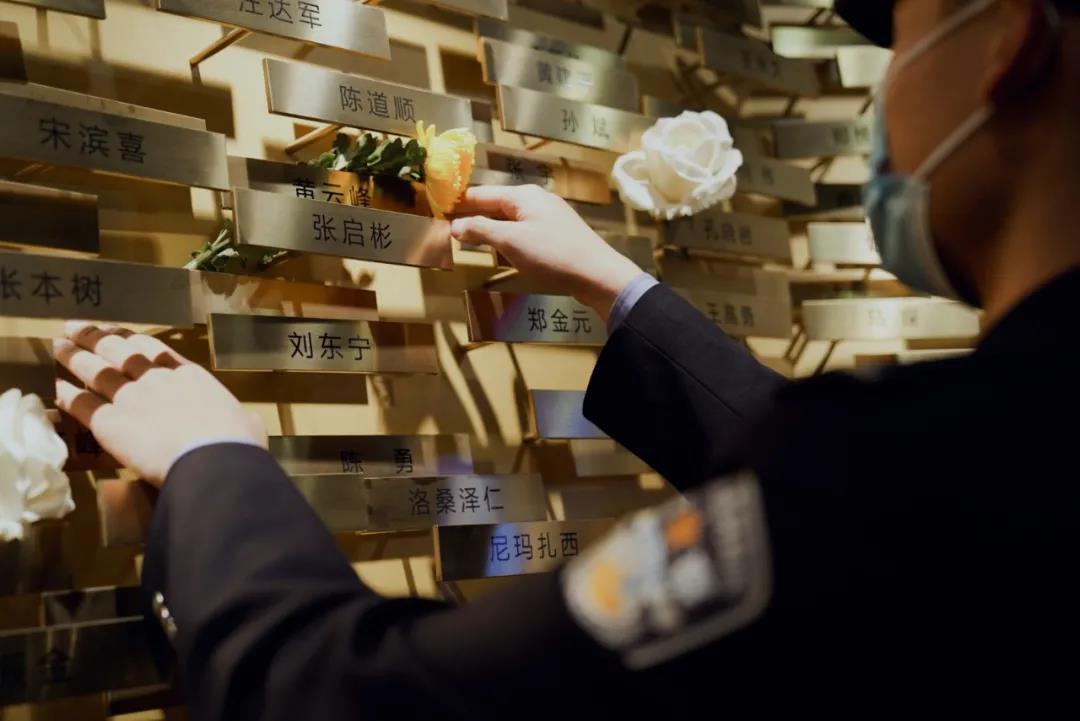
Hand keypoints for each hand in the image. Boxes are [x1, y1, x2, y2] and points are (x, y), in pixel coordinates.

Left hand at [53, 322, 266, 485]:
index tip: (115, 331)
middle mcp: (156, 379)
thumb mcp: (248, 423)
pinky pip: (83, 404)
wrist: (212, 459)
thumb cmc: (237, 442)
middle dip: (94, 337)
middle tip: (74, 327)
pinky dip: (69, 394)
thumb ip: (243, 418)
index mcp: (189, 376)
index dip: (129, 338)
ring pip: (95, 371)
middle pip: (118, 351)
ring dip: (74, 356)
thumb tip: (249, 423)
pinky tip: (58, 388)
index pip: (153, 349)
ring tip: (59, 346)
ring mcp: (131, 398)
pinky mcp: (110, 423)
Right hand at [449, 185, 643, 320]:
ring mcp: (549, 216)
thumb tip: (454, 225)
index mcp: (523, 196)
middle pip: (495, 204)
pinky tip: (502, 250)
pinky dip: (507, 238)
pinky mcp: (557, 234)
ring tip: (468, 237)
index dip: (458, 202)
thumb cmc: (553, 255)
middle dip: (472, 214)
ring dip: (489, 227)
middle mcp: (536, 200)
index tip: (437, 208)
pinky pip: (523, 231)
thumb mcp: (511, 242)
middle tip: (448, 225)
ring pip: (509, 218)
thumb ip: (481, 230)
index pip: (481, 194)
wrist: (598, 275)